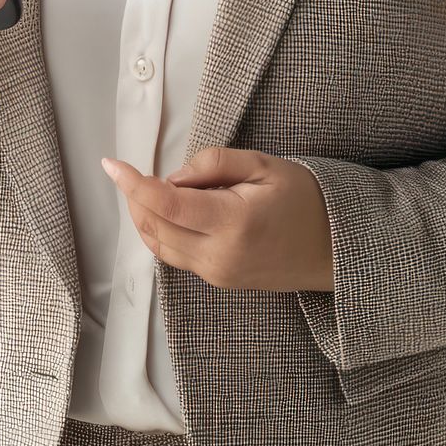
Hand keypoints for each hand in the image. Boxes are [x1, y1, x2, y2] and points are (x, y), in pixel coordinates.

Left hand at [101, 146, 334, 292]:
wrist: (334, 249)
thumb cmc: (305, 200)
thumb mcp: (265, 166)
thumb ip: (215, 165)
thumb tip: (175, 177)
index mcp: (233, 223)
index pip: (167, 205)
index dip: (134, 184)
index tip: (111, 165)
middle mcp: (218, 256)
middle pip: (156, 227)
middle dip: (135, 198)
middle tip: (131, 170)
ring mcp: (216, 274)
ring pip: (159, 246)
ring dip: (143, 217)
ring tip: (142, 188)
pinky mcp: (217, 281)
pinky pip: (175, 257)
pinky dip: (159, 232)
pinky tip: (163, 211)